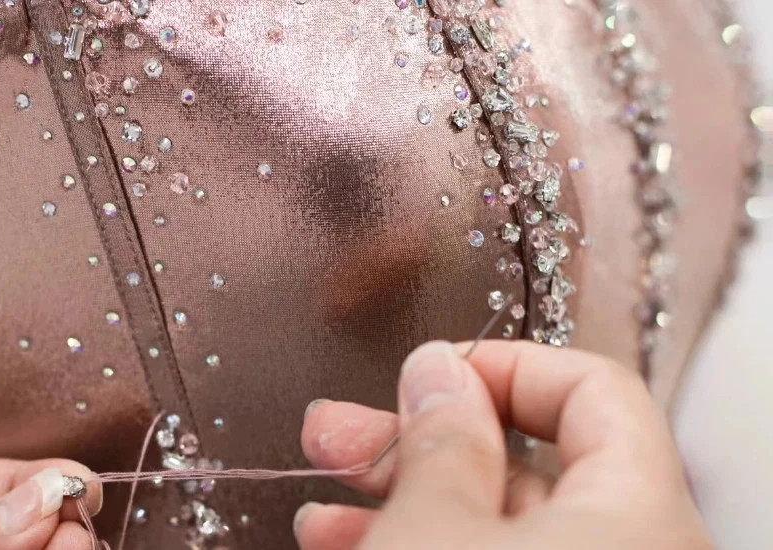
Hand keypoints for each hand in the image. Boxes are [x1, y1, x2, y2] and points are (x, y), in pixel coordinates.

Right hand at [295, 341, 711, 548]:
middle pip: (528, 462)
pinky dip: (423, 545)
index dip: (503, 365)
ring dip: (400, 500)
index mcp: (639, 517)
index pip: (595, 389)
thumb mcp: (433, 530)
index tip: (424, 373)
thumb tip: (438, 369)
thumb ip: (440, 439)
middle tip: (337, 431)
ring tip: (319, 504)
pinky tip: (344, 542)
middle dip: (415, 440)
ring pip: (496, 525)